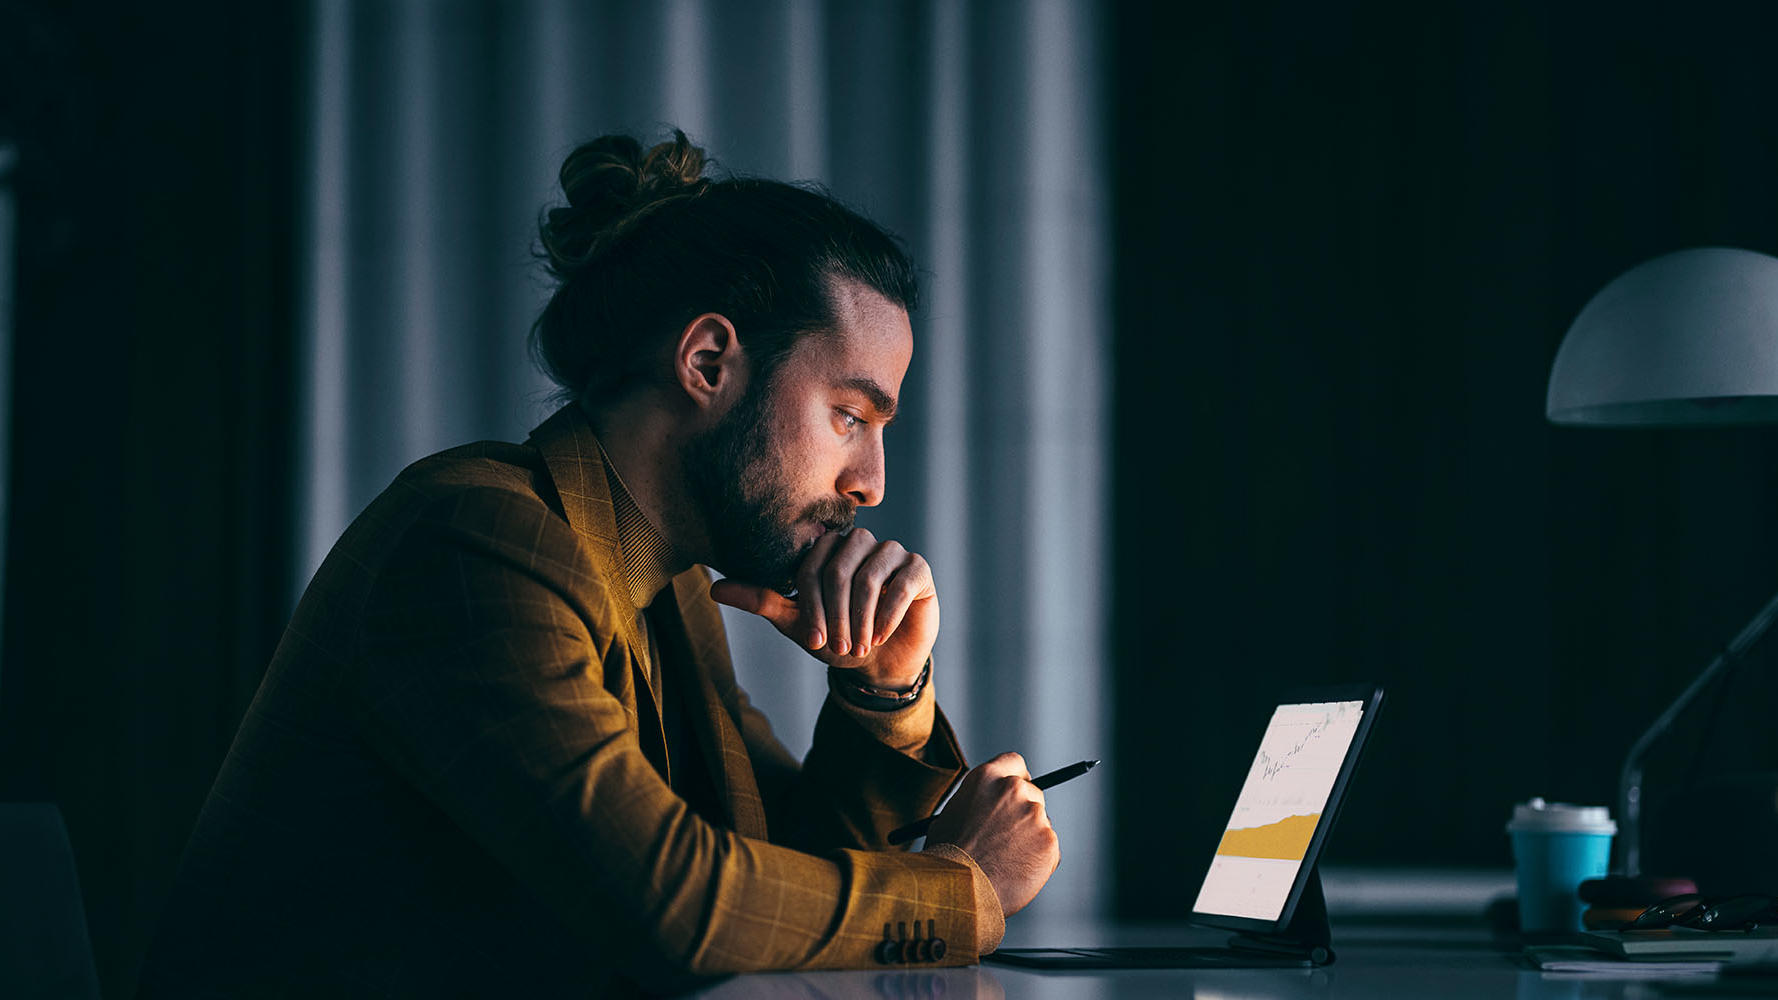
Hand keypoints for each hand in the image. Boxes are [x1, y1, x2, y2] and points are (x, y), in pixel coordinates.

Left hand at [709, 528, 938, 688]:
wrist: (881, 663)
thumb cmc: (837, 637)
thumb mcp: (797, 623)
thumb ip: (761, 600)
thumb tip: (715, 589)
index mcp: (827, 549)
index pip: (812, 566)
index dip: (810, 605)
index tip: (812, 640)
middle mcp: (859, 542)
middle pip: (840, 568)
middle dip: (836, 613)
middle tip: (838, 646)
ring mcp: (891, 553)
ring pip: (870, 575)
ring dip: (861, 617)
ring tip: (860, 646)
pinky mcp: (918, 570)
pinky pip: (902, 583)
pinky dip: (888, 613)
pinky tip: (880, 636)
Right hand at [923, 753, 1059, 916]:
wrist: (958, 890)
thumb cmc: (946, 857)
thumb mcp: (952, 814)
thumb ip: (976, 803)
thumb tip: (989, 808)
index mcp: (987, 777)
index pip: (1014, 763)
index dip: (1016, 778)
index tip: (1015, 793)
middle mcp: (1014, 789)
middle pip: (1032, 793)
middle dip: (1024, 812)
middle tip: (1010, 836)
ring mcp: (1034, 815)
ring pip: (1040, 824)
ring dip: (1029, 839)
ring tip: (1004, 862)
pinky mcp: (1049, 841)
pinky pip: (1048, 849)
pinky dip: (1037, 861)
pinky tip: (1015, 873)